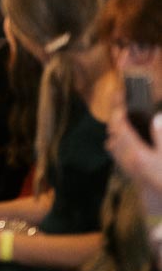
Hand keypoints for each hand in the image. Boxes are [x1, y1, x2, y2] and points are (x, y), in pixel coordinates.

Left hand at [107, 102, 161, 216]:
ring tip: (123, 119)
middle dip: (115, 117)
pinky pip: (118, 155)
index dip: (118, 109)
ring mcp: (128, 168)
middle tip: (121, 104)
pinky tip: (127, 142)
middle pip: (113, 134)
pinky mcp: (133, 175)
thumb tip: (157, 117)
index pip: (119, 126)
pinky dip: (119, 143)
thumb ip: (161, 136)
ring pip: (113, 144)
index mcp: (135, 153)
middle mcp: (127, 160)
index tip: (120, 95)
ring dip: (116, 130)